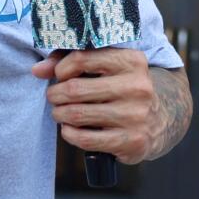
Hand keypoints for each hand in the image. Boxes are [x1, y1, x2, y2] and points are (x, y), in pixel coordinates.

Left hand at [32, 47, 156, 162]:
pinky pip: (86, 139)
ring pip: (78, 114)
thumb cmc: (122, 87)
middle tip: (53, 97)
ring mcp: (136, 116)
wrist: (162, 119)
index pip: (82, 58)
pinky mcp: (132, 141)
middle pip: (75, 88)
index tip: (59, 75)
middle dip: (55, 94)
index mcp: (132, 61)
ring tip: (59, 112)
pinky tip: (68, 129)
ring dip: (59, 114)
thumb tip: (37, 70)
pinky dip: (69, 134)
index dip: (61, 68)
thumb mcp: (106, 66)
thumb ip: (70, 60)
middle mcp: (137, 87)